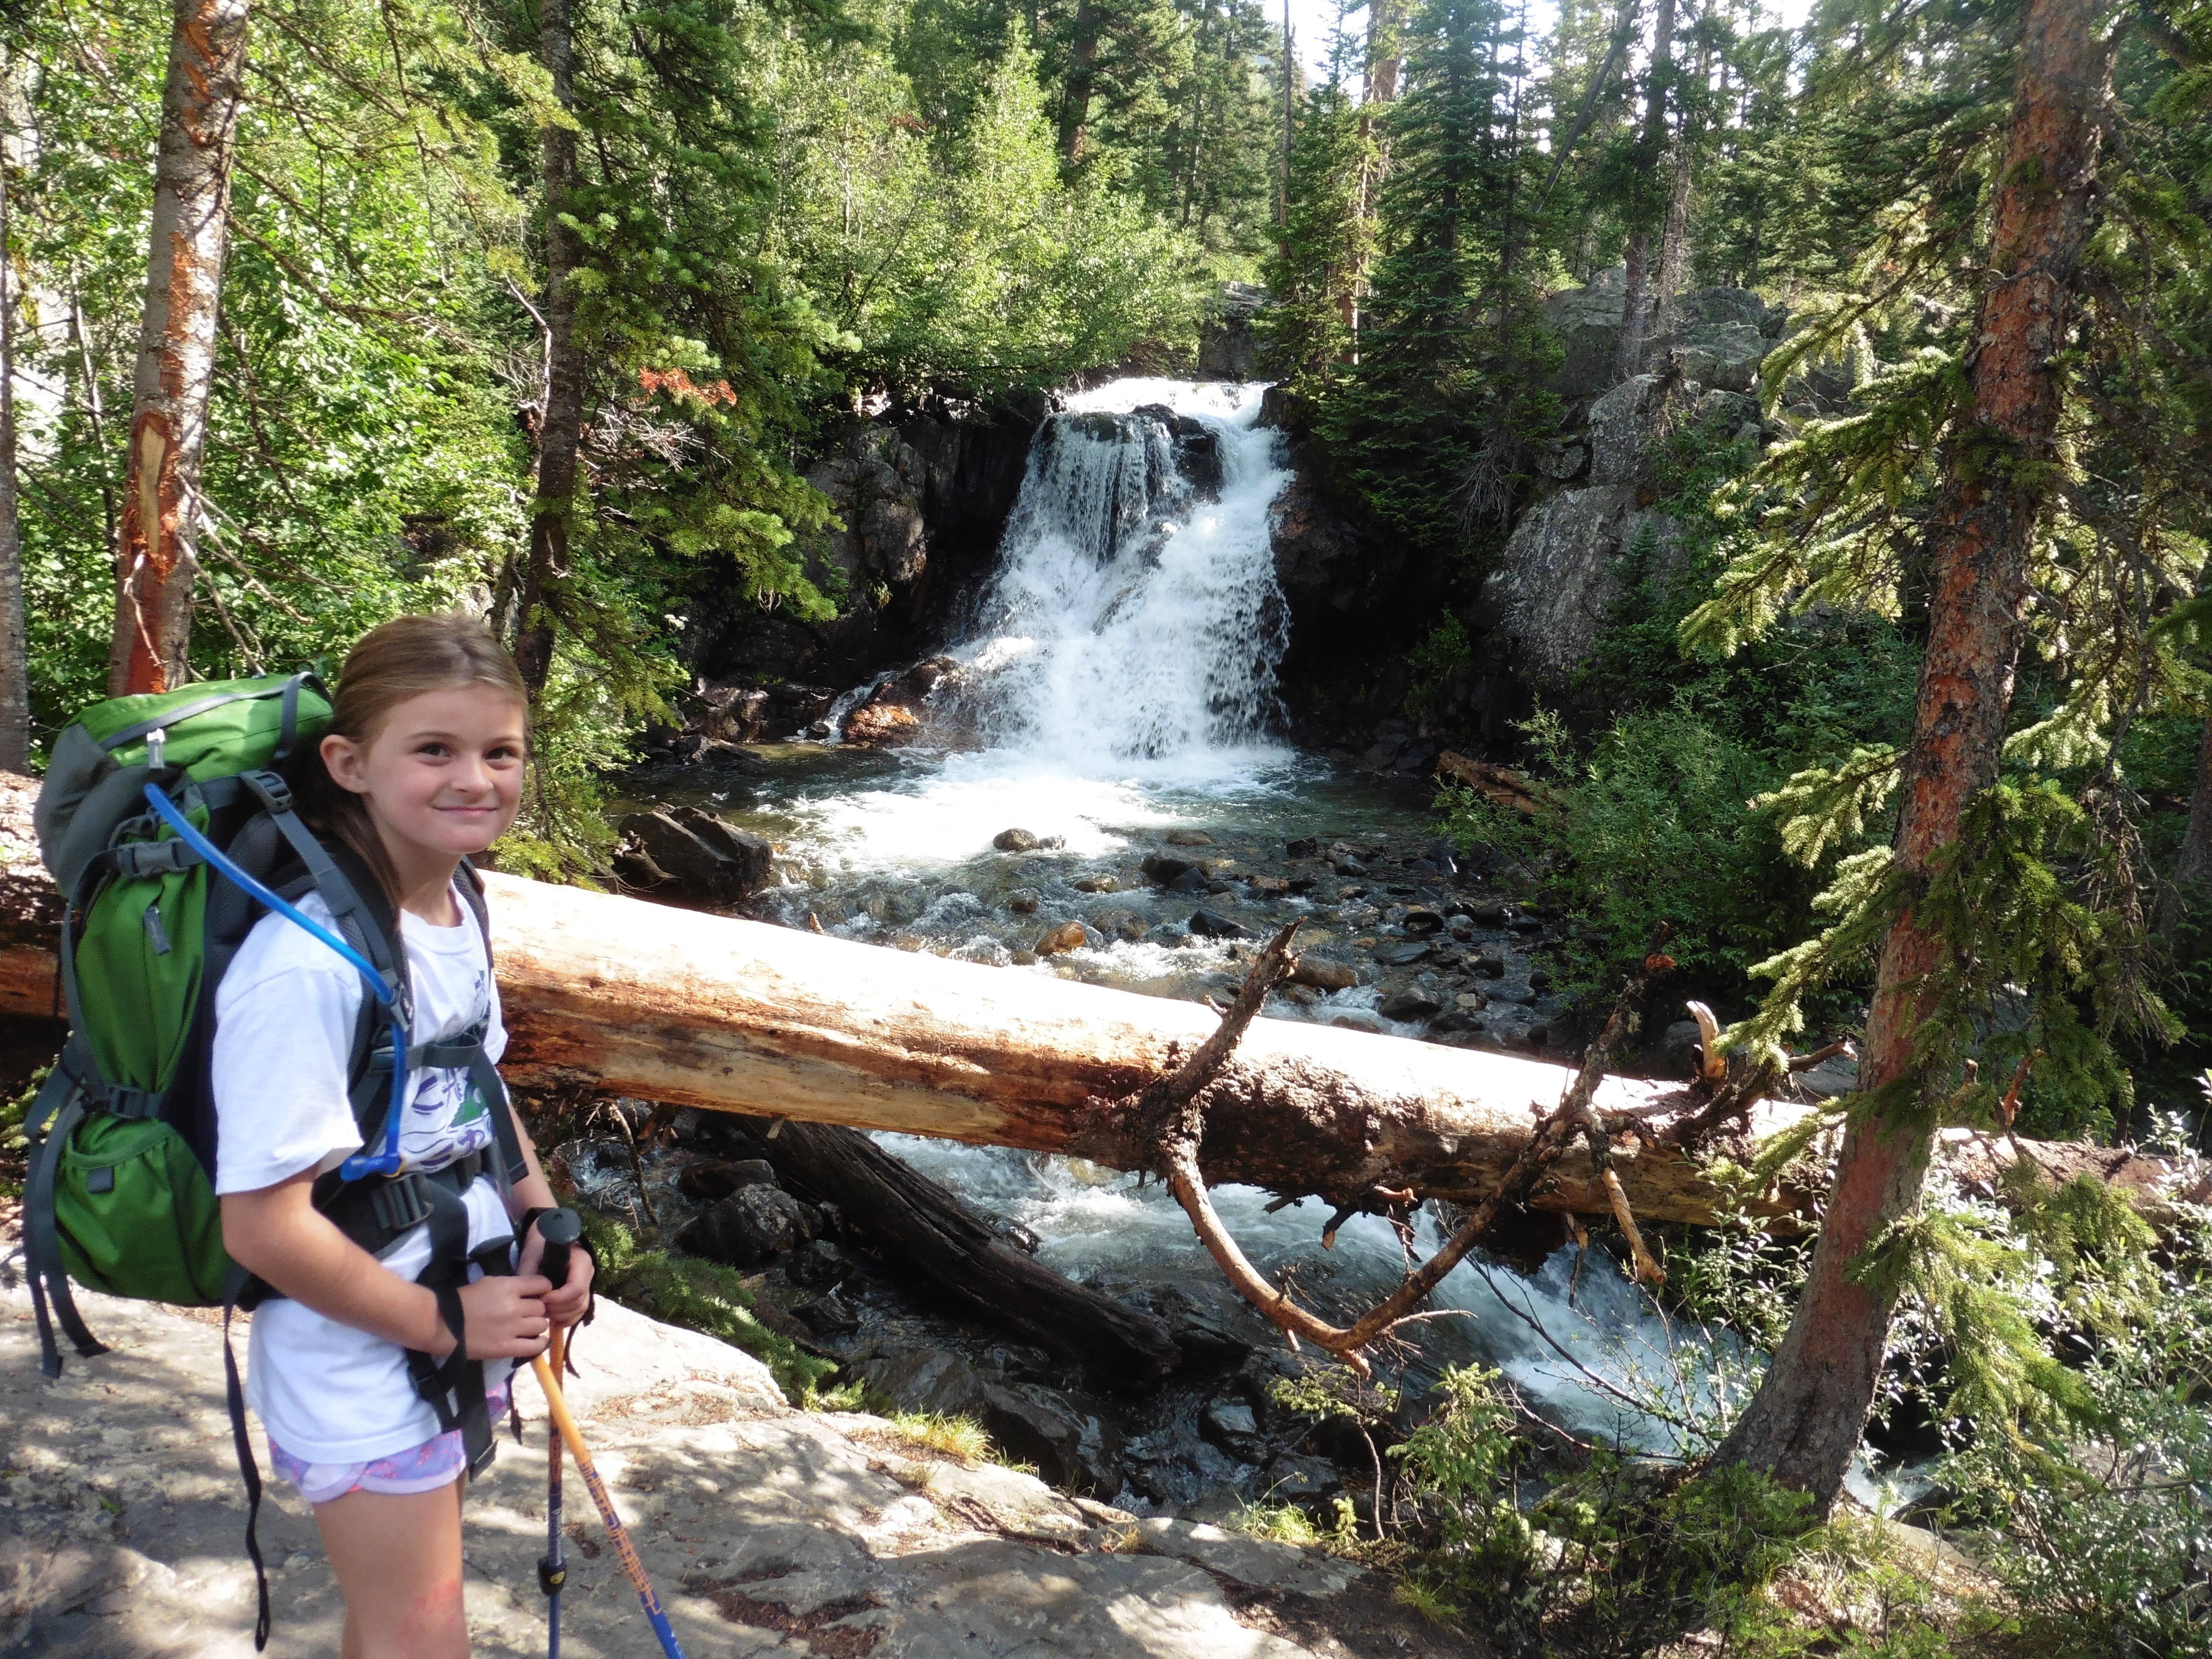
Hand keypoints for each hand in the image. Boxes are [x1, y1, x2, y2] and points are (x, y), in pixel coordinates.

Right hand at [424, 1274, 551, 1360]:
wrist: (441, 1324)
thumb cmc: (463, 1300)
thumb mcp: (489, 1283)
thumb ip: (511, 1286)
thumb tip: (530, 1291)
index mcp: (508, 1287)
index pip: (542, 1284)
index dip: (543, 1288)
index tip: (540, 1293)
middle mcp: (513, 1307)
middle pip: (542, 1307)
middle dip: (538, 1309)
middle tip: (529, 1313)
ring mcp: (511, 1328)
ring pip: (542, 1325)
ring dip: (537, 1325)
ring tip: (528, 1327)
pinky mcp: (506, 1348)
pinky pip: (535, 1346)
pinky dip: (539, 1343)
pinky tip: (536, 1341)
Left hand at [515, 1218, 596, 1329]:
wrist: (544, 1243)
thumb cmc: (538, 1249)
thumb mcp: (531, 1259)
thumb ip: (530, 1277)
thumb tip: (533, 1299)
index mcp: (580, 1260)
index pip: (576, 1287)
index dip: (559, 1298)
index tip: (541, 1299)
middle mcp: (588, 1273)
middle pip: (579, 1301)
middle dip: (559, 1309)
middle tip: (540, 1309)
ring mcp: (587, 1283)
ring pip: (581, 1308)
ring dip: (562, 1316)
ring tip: (544, 1314)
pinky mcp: (583, 1293)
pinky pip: (580, 1311)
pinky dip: (568, 1319)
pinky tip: (554, 1322)